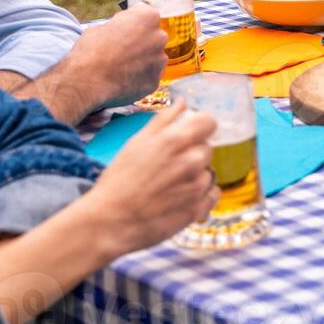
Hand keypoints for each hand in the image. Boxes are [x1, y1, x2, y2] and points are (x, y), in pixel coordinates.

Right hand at [66, 4, 167, 108]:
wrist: (88, 80)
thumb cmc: (91, 50)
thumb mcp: (102, 25)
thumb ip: (119, 26)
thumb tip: (120, 31)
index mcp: (147, 17)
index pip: (145, 14)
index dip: (131, 22)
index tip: (123, 29)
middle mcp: (159, 37)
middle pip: (153, 36)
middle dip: (140, 41)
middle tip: (121, 50)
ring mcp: (159, 61)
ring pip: (153, 58)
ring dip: (142, 60)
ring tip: (120, 67)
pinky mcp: (155, 81)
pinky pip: (149, 76)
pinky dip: (139, 78)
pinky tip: (123, 79)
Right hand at [82, 105, 219, 253]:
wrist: (111, 220)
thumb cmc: (119, 180)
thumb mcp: (137, 142)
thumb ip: (164, 120)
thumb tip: (183, 103)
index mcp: (176, 140)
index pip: (210, 122)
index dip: (201, 127)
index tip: (192, 134)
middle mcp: (192, 161)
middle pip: (207, 149)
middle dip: (193, 154)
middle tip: (170, 167)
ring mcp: (197, 186)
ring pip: (209, 173)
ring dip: (196, 176)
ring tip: (171, 186)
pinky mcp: (198, 209)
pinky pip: (212, 195)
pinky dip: (202, 196)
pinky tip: (181, 199)